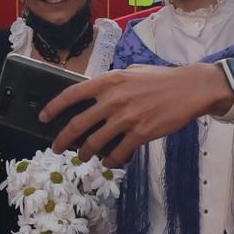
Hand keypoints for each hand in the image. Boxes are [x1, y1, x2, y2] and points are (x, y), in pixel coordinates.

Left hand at [44, 63, 228, 164]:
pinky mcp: (140, 134)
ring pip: (94, 142)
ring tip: (83, 156)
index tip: (43, 117)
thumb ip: (111, 83)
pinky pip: (117, 153)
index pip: (72, 95)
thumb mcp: (131, 72)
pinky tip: (109, 161)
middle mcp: (113, 100)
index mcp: (109, 81)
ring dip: (85, 153)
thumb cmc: (161, 79)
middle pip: (77, 124)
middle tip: (57, 147)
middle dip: (63, 139)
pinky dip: (110, 160)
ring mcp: (126, 118)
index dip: (53, 108)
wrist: (189, 89)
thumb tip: (93, 95)